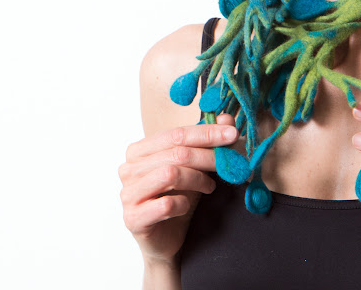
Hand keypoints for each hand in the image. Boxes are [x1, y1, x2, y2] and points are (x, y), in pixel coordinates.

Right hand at [118, 114, 238, 265]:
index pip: (176, 134)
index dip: (206, 133)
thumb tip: (226, 118)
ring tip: (210, 186)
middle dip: (208, 156)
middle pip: (176, 153)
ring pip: (170, 174)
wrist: (167, 242)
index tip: (232, 134)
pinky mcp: (133, 218)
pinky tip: (188, 205)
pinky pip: (165, 204)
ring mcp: (128, 193)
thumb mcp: (195, 168)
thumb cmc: (178, 199)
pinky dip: (183, 203)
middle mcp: (129, 168)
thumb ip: (207, 141)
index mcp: (139, 150)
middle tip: (230, 163)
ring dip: (197, 179)